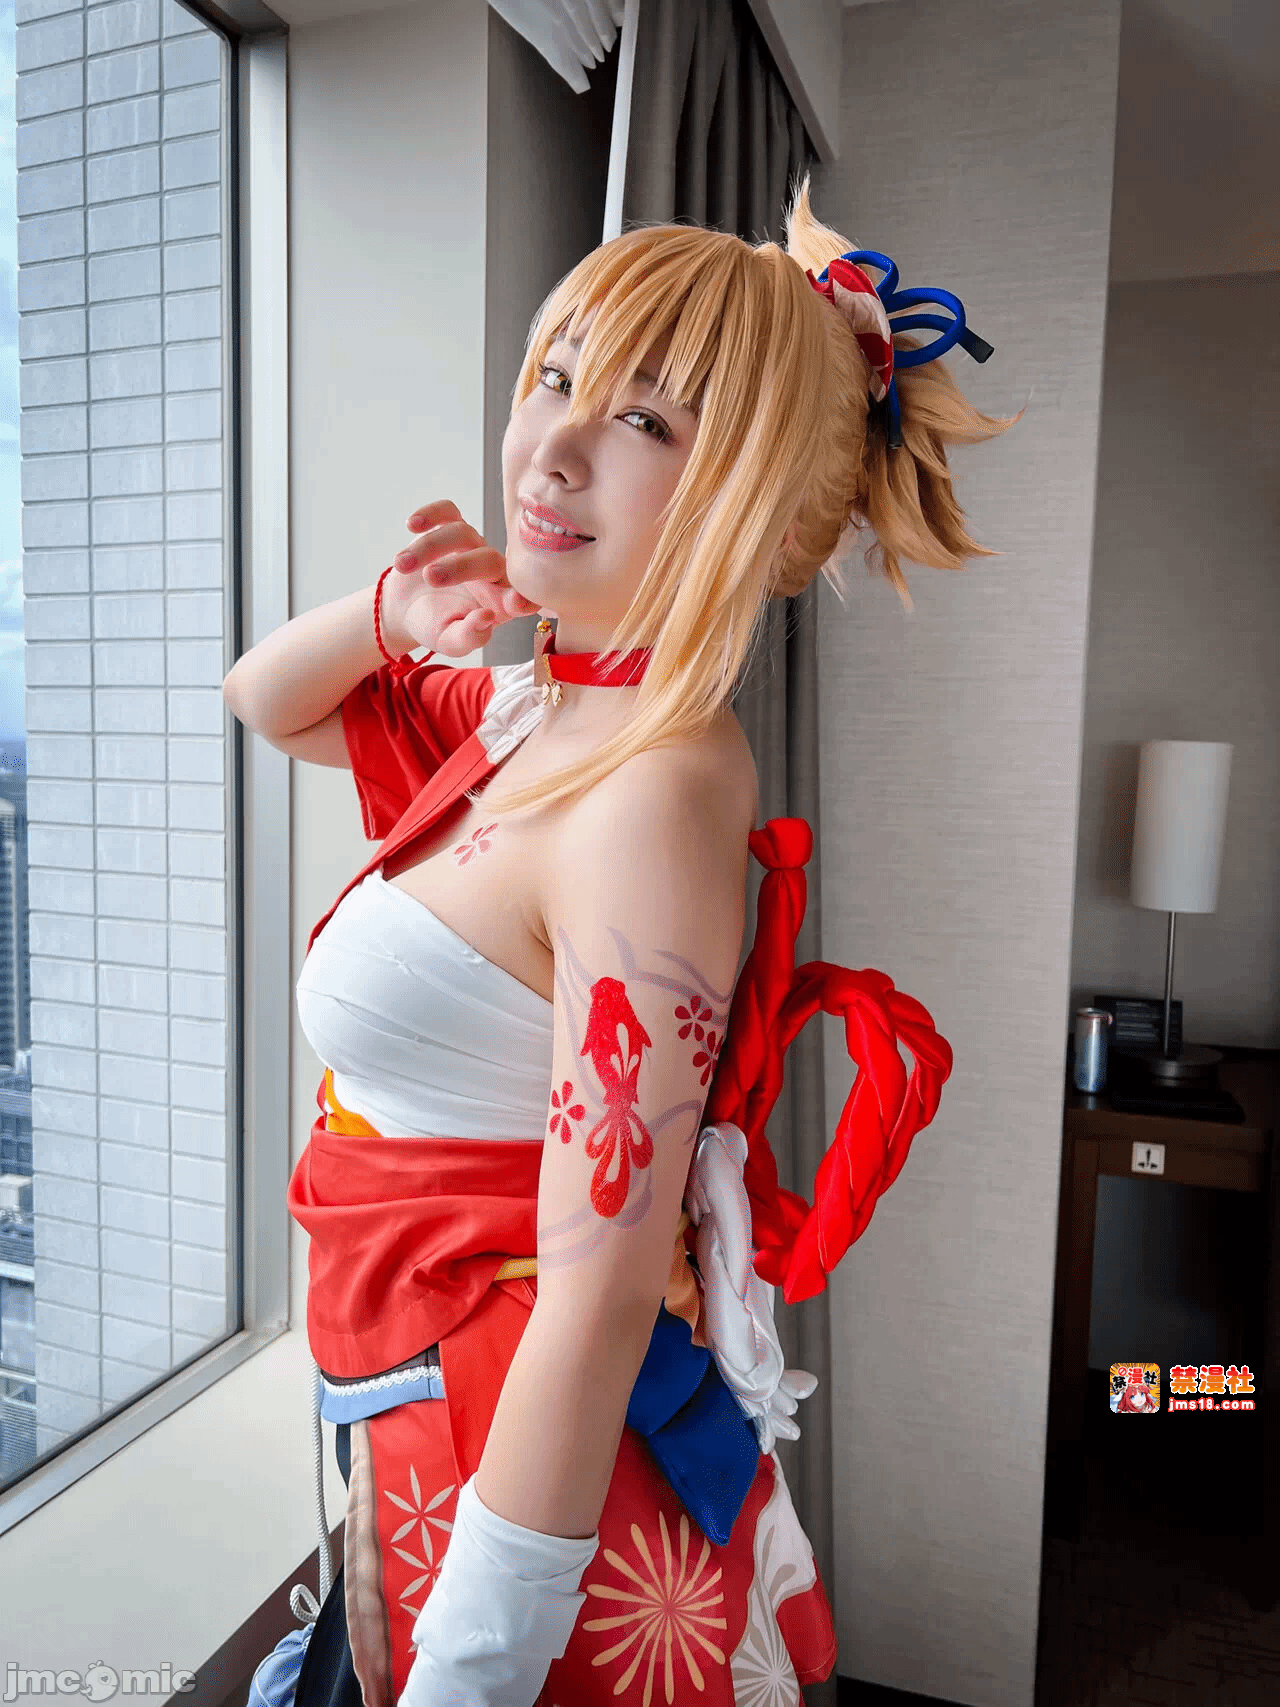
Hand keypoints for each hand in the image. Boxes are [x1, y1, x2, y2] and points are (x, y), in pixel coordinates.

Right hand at [380, 500, 541, 658]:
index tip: (515, 602)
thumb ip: (470, 637)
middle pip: (488, 559)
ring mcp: (472, 547)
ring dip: (429, 547)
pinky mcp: (450, 528)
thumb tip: (487, 619)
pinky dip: (431, 513)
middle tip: (430, 578)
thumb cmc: (435, 626)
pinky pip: (448, 512)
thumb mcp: (450, 642)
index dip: (523, 599)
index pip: (523, 598)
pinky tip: (412, 525)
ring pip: (462, 533)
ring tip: (402, 565)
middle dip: (460, 567)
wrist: (405, 608)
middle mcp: (493, 571)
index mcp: (501, 602)